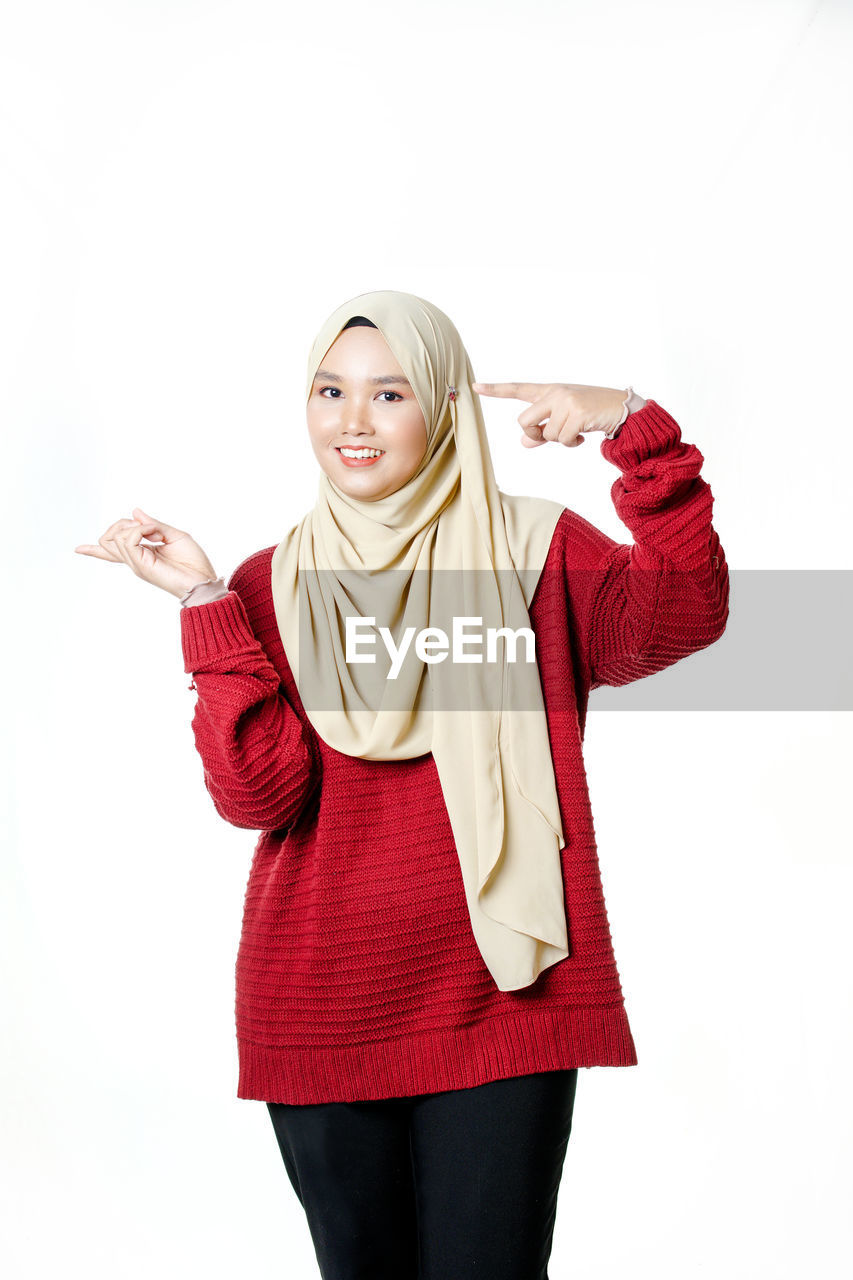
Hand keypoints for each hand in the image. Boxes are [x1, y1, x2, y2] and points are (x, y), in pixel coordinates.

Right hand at [74, 507, 219, 599]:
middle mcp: (135, 559)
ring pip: (116, 536)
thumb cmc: (193, 562)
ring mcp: (136, 563)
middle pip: (109, 538)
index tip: (77, 549)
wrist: (203, 580)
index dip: (93, 550)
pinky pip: (129, 539)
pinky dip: (140, 530)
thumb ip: (153, 524)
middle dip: (122, 523)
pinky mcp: (141, 565)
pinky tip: (154, 534)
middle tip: (150, 528)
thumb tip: (135, 512)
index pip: (112, 551)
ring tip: (155, 533)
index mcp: (142, 554)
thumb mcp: (174, 535)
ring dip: (136, 526)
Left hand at [471, 381, 625, 448]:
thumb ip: (542, 431)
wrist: (621, 408)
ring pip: (546, 434)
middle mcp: (555, 393)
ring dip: (560, 441)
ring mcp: (566, 401)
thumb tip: (524, 443)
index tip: (474, 386)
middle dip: (534, 435)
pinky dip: (572, 443)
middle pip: (524, 421)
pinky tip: (583, 435)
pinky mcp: (578, 412)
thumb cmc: (590, 414)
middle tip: (548, 437)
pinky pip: (562, 439)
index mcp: (549, 391)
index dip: (495, 389)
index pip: (518, 389)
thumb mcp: (564, 420)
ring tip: (576, 432)